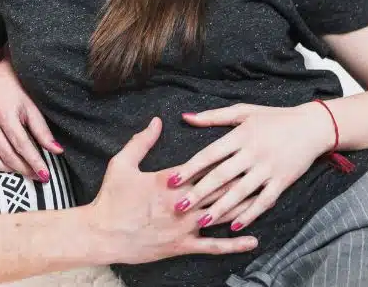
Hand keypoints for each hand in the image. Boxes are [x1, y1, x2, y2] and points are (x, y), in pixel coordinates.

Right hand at [0, 58, 62, 181]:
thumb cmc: (18, 90)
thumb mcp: (33, 107)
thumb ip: (43, 131)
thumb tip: (57, 151)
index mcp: (4, 114)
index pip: (22, 145)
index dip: (34, 162)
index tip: (45, 175)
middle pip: (7, 155)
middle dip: (24, 169)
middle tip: (38, 176)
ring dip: (6, 170)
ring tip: (22, 169)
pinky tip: (4, 164)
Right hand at [87, 117, 258, 264]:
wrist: (102, 234)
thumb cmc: (111, 199)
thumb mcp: (121, 163)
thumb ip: (141, 142)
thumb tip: (157, 121)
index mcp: (168, 181)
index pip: (202, 166)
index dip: (224, 158)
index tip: (243, 148)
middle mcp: (181, 203)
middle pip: (218, 189)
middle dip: (241, 178)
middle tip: (263, 167)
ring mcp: (184, 226)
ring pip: (221, 215)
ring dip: (244, 207)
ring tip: (265, 198)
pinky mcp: (182, 246)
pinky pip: (213, 246)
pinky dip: (234, 244)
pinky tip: (252, 240)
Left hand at [168, 103, 332, 232]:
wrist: (313, 127)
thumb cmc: (274, 117)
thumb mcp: (243, 111)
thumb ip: (213, 116)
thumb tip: (185, 117)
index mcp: (241, 135)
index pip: (210, 154)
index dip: (189, 168)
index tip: (172, 180)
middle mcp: (253, 153)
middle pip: (221, 176)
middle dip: (199, 193)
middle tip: (179, 206)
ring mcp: (268, 169)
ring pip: (240, 192)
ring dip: (220, 209)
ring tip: (202, 221)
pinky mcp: (282, 182)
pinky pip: (263, 201)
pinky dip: (249, 215)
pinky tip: (235, 226)